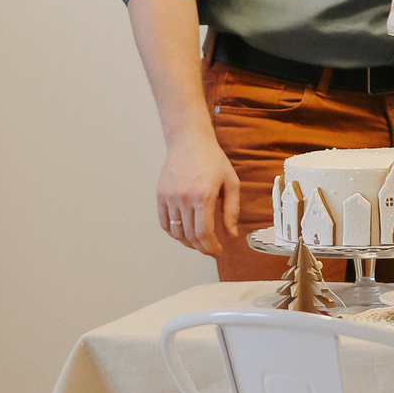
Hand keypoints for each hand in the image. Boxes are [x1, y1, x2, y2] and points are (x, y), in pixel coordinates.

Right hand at [156, 136, 238, 255]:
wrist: (189, 141)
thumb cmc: (212, 160)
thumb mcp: (231, 183)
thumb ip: (232, 211)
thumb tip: (232, 234)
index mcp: (203, 196)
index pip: (204, 233)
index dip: (211, 247)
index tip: (218, 251)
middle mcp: (184, 198)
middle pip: (190, 236)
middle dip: (202, 248)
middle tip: (210, 250)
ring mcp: (170, 197)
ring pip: (176, 232)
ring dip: (188, 243)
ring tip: (198, 243)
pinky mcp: (161, 195)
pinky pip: (164, 222)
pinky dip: (173, 233)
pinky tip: (183, 233)